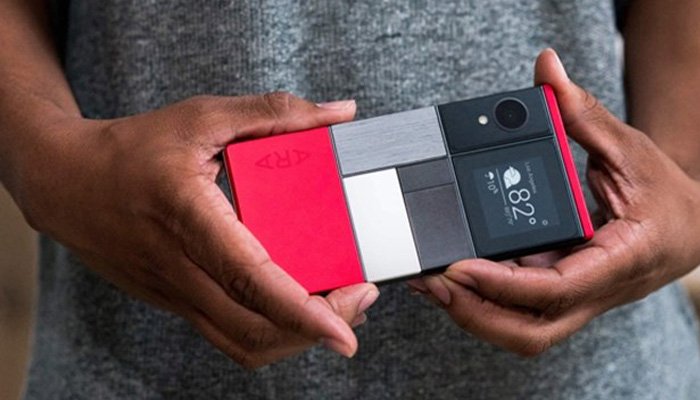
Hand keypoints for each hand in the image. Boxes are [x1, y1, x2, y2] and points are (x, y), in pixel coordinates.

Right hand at [14, 92, 378, 367]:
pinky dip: (269, 332)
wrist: (66, 184)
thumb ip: (275, 113)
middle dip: (315, 329)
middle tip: (358, 299)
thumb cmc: (133, 149)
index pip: (249, 277)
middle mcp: (180, 267)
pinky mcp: (175, 302)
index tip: (344, 332)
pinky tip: (292, 306)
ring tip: (333, 307)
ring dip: (294, 338)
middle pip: (254, 326)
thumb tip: (339, 113)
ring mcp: (175, 293)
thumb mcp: (203, 117)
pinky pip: (227, 335)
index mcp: (188, 216)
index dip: (301, 311)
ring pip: (242, 342)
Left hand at [413, 49, 699, 355]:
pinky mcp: (558, 290)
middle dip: (476, 315)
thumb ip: (583, 113)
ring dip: (473, 312)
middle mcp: (592, 290)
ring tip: (428, 279)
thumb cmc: (664, 195)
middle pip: (529, 331)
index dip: (503, 284)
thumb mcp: (628, 149)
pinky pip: (518, 305)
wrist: (689, 228)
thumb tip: (547, 69)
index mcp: (617, 261)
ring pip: (519, 326)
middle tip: (433, 282)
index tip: (460, 267)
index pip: (556, 288)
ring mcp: (573, 295)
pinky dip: (482, 296)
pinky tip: (451, 273)